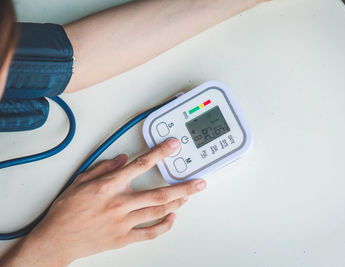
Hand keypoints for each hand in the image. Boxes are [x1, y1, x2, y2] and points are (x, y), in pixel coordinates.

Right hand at [1, 138, 205, 266]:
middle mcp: (120, 204)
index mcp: (109, 187)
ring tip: (189, 196)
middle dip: (183, 186)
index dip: (159, 154)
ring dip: (177, 203)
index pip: (140, 166)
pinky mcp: (124, 238)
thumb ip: (104, 168)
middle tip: (199, 181)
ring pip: (158, 211)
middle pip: (159, 193)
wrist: (56, 239)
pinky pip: (149, 233)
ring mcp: (124, 222)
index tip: (172, 146)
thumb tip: (123, 159)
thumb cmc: (66, 211)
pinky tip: (172, 218)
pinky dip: (164, 226)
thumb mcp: (80, 181)